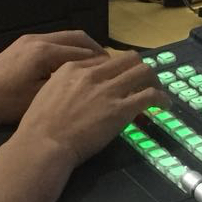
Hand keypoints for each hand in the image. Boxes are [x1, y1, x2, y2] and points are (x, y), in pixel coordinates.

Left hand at [0, 31, 102, 125]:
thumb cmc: (4, 102)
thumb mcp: (39, 97)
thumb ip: (67, 85)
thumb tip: (93, 81)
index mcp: (45, 51)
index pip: (84, 51)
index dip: (103, 61)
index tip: (118, 71)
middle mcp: (39, 39)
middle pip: (77, 38)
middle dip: (96, 50)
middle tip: (111, 65)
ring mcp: (28, 40)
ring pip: (65, 38)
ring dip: (82, 49)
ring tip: (94, 66)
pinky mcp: (21, 45)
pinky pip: (52, 42)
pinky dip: (67, 50)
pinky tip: (71, 66)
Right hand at [13, 51, 163, 170]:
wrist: (43, 143)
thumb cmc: (38, 126)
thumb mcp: (47, 93)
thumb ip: (64, 86)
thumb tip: (76, 90)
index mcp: (73, 68)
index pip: (104, 59)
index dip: (116, 69)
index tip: (120, 80)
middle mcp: (93, 74)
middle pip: (128, 59)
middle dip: (140, 68)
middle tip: (145, 81)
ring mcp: (108, 90)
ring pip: (143, 71)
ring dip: (154, 80)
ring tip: (158, 91)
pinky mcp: (121, 109)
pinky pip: (149, 96)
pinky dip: (161, 98)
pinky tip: (163, 105)